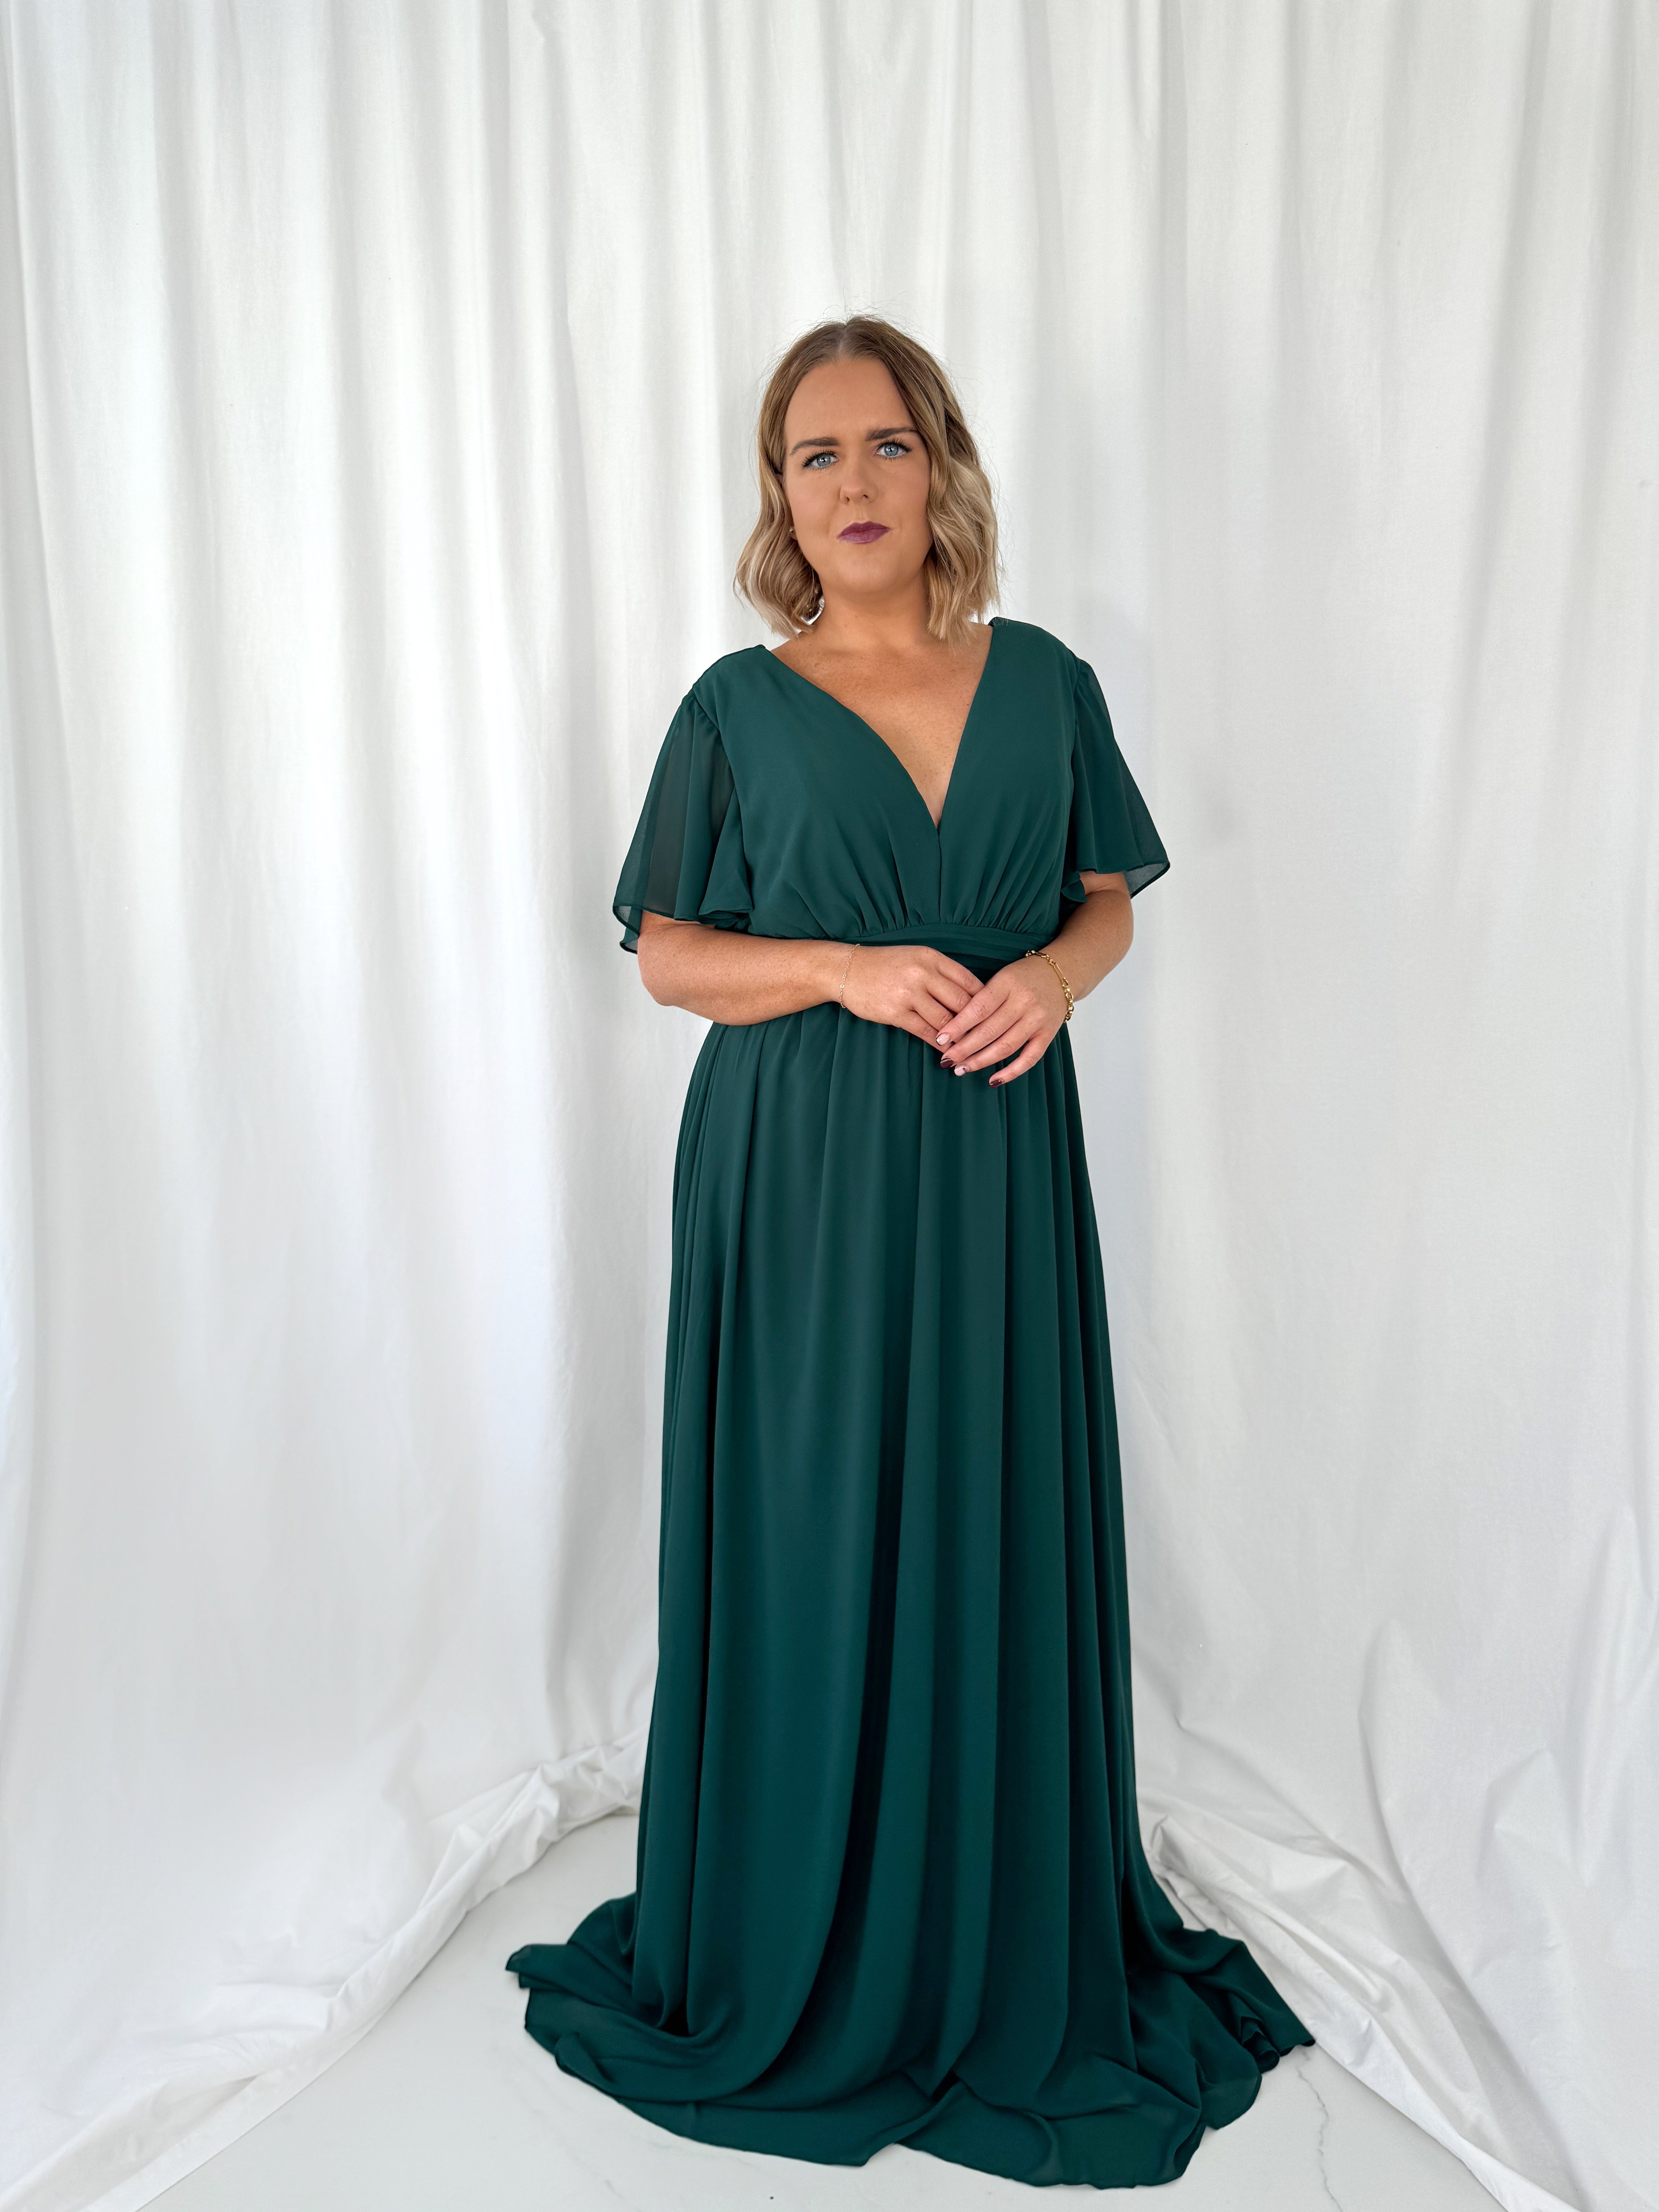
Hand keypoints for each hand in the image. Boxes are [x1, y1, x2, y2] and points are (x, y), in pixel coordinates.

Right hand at [840, 943, 982, 1045]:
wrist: (847, 970)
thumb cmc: (885, 965)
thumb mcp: (916, 958)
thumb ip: (941, 973)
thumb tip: (970, 997)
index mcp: (931, 957)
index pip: (968, 981)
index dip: (985, 1000)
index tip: (994, 1015)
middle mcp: (923, 973)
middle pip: (961, 1002)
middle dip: (977, 1022)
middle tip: (989, 1037)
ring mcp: (909, 993)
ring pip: (946, 1020)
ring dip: (960, 1037)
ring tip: (971, 1049)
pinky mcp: (896, 1012)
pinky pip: (925, 1032)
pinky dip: (940, 1044)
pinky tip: (948, 1052)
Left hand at [936, 954, 1068, 1084]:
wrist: (1059, 974)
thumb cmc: (1022, 976)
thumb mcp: (1000, 977)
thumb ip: (981, 999)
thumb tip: (954, 1028)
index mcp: (1007, 983)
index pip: (978, 1009)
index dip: (957, 1026)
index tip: (940, 1039)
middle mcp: (1024, 1001)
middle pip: (989, 1031)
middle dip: (964, 1049)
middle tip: (946, 1060)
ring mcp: (1038, 1019)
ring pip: (1006, 1046)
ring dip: (981, 1061)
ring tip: (961, 1069)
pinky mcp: (1048, 1034)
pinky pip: (1030, 1058)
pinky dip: (1012, 1072)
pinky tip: (994, 1080)